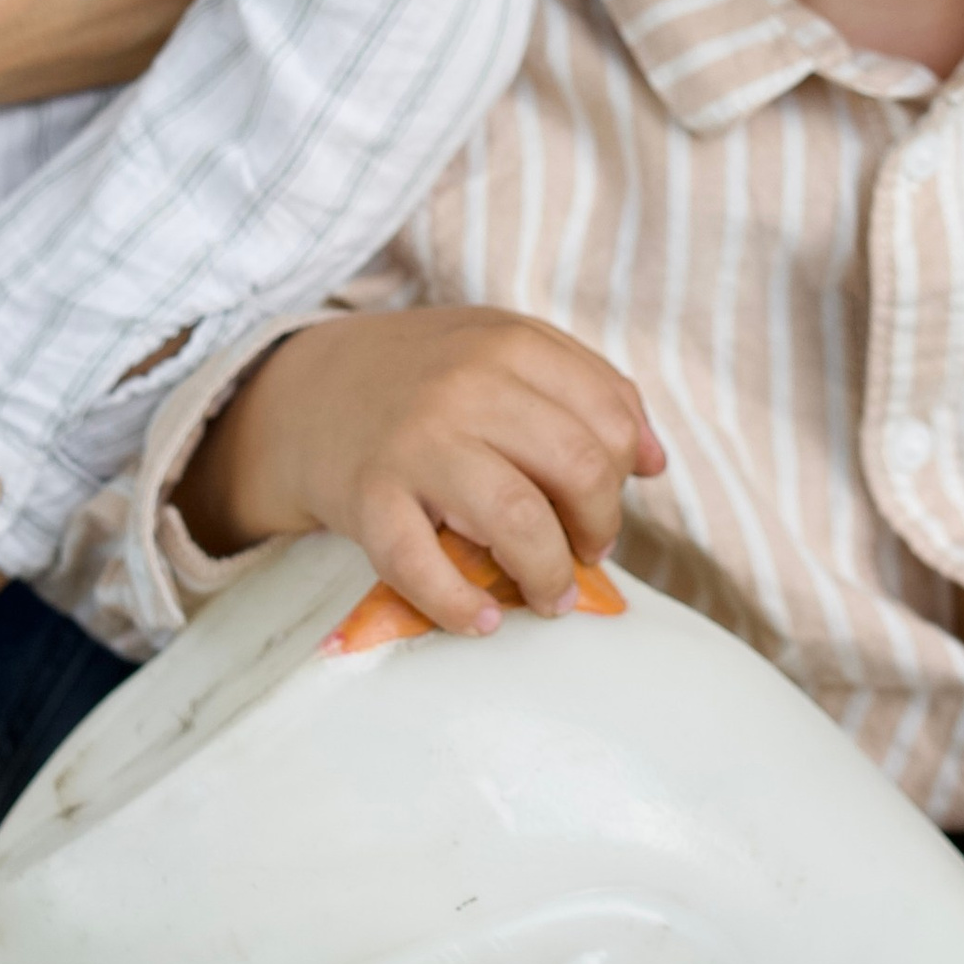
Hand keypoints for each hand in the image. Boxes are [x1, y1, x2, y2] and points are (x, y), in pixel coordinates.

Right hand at [177, 307, 665, 636]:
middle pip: (579, 469)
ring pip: (518, 520)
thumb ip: (589, 389)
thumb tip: (656, 462)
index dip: (623, 476)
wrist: (306, 393)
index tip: (601, 506)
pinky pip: (422, 566)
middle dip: (599, 528)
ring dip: (549, 575)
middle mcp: (465, 385)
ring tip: (549, 597)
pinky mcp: (367, 498)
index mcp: (509, 344)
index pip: (610, 419)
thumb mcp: (504, 353)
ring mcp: (415, 443)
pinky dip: (461, 608)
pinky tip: (483, 620)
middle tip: (585, 555)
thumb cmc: (426, 380)